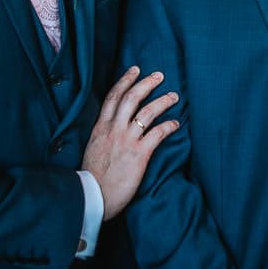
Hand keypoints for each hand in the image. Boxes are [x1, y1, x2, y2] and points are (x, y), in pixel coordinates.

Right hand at [82, 66, 180, 219]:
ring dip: (162, 101)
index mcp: (100, 128)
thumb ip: (103, 135)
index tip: (135, 70)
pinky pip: (157, 133)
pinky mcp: (139, 154)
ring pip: (147, 112)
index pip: (113, 97)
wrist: (91, 198)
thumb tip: (111, 128)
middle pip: (131, 98)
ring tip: (174, 96)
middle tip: (159, 75)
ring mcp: (126, 140)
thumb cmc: (92, 178)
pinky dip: (168, 126)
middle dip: (146, 83)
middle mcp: (113, 130)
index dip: (125, 81)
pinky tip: (176, 124)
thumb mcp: (93, 149)